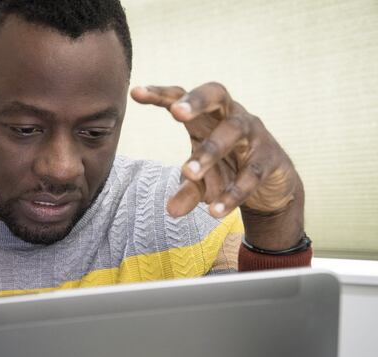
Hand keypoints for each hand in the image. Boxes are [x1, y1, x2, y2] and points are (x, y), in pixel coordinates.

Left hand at [131, 82, 303, 249]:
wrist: (274, 184)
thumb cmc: (229, 168)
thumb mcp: (204, 180)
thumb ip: (187, 191)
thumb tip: (171, 211)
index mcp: (208, 115)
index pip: (182, 96)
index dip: (161, 93)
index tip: (136, 93)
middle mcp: (232, 116)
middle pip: (217, 95)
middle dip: (196, 101)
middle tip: (176, 112)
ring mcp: (254, 134)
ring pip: (233, 132)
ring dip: (210, 151)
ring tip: (188, 172)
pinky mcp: (270, 158)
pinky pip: (252, 172)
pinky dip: (233, 192)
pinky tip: (215, 210)